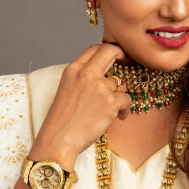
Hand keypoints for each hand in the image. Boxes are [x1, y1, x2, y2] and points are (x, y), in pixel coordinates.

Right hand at [29, 43, 131, 167]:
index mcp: (73, 69)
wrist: (59, 140)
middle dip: (123, 54)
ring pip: (120, 84)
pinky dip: (125, 110)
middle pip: (110, 51)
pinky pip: (127, 100)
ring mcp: (100, 86)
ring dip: (120, 96)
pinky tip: (117, 118)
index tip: (115, 55)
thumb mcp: (67, 90)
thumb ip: (83, 79)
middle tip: (129, 61)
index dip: (107, 49)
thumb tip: (104, 77)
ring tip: (112, 111)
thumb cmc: (62, 120)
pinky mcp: (111, 101)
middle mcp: (86, 73)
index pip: (94, 49)